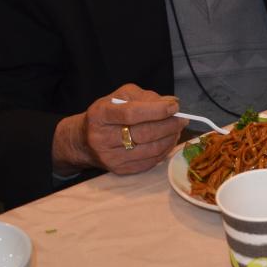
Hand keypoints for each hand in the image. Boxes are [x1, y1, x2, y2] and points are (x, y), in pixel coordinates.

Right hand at [52, 84, 185, 175]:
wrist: (85, 140)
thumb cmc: (108, 113)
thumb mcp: (120, 96)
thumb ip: (146, 97)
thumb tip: (171, 103)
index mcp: (100, 114)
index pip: (131, 113)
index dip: (157, 110)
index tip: (174, 107)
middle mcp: (102, 138)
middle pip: (144, 134)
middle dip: (169, 125)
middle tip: (182, 119)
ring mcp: (110, 157)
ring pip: (150, 150)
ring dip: (170, 139)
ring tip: (177, 129)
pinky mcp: (119, 170)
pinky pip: (150, 162)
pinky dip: (164, 151)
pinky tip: (168, 141)